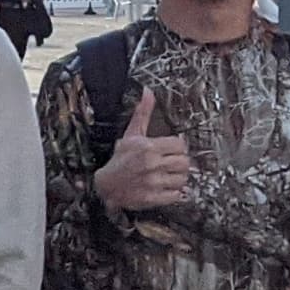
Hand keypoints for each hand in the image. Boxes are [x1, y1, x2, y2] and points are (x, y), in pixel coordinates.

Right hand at [96, 90, 192, 214]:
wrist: (105, 186)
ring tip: (169, 175)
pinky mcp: (153, 198)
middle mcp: (152, 164)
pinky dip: (174, 192)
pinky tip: (166, 187)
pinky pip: (176, 195)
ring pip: (182, 179)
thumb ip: (143, 113)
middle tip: (173, 163)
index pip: (180, 145)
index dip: (179, 147)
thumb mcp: (131, 134)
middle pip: (184, 162)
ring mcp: (153, 182)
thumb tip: (147, 92)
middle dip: (181, 163)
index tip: (173, 149)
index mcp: (148, 147)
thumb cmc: (120, 159)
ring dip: (178, 177)